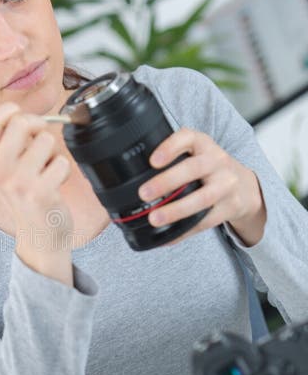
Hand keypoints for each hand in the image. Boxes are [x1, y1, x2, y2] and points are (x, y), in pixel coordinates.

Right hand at [0, 103, 73, 248]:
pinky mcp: (40, 193)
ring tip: (46, 169)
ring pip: (47, 140)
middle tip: (41, 140)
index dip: (7, 110)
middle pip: (21, 122)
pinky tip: (55, 183)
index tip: (19, 114)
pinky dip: (64, 170)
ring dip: (53, 152)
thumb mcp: (5, 168)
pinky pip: (62, 162)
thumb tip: (26, 113)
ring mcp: (18, 182)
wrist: (37, 235)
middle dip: (38, 125)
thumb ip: (9, 141)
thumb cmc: (25, 194)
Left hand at [138, 127, 266, 246]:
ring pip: (202, 198)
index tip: (152, 160)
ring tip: (154, 218)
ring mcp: (226, 185)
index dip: (170, 147)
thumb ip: (172, 157)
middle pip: (194, 169)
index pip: (188, 138)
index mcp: (204, 144)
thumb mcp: (196, 154)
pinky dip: (185, 231)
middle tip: (143, 193)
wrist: (245, 187)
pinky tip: (168, 237)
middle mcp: (217, 161)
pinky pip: (206, 221)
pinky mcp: (230, 207)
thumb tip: (130, 171)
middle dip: (167, 181)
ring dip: (176, 210)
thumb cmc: (210, 169)